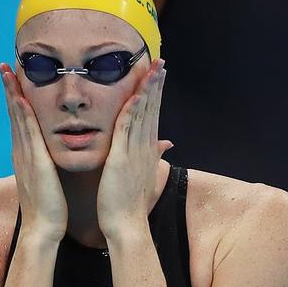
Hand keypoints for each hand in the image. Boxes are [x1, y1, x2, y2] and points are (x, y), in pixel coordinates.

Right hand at [0, 63, 67, 242]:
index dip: (16, 99)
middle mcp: (21, 152)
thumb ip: (44, 166)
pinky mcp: (35, 163)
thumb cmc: (49, 208)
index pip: (20, 121)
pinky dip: (23, 115)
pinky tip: (21, 98)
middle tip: (4, 66)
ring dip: (12, 94)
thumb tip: (47, 158)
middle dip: (9, 89)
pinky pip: (28, 134)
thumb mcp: (46, 180)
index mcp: (25, 155)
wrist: (43, 229)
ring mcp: (25, 157)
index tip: (14, 79)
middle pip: (14, 114)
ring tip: (7, 72)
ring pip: (18, 119)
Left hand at [97, 59, 171, 239]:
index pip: (153, 115)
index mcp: (147, 150)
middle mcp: (145, 147)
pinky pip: (127, 131)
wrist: (127, 224)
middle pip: (152, 110)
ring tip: (152, 70)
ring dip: (147, 92)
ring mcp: (135, 152)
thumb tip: (165, 145)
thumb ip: (152, 157)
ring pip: (143, 115)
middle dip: (156, 85)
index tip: (158, 75)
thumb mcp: (142, 175)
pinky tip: (134, 96)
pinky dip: (131, 112)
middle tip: (160, 62)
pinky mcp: (122, 158)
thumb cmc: (129, 203)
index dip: (155, 94)